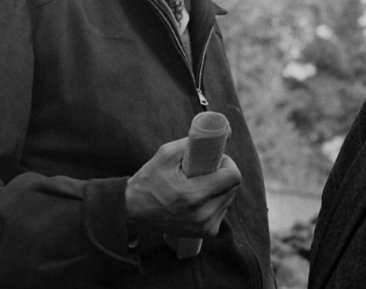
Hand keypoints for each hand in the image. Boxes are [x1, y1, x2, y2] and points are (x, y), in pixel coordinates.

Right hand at [124, 137, 240, 238]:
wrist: (133, 210)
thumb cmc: (149, 179)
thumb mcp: (167, 154)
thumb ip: (197, 142)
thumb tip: (227, 131)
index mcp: (193, 195)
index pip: (233, 177)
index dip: (227, 164)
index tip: (215, 160)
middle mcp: (202, 214)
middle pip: (232, 188)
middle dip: (222, 176)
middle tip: (204, 171)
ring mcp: (205, 226)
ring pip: (228, 199)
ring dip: (219, 190)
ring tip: (198, 185)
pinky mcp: (206, 233)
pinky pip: (222, 211)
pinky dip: (215, 202)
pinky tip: (198, 199)